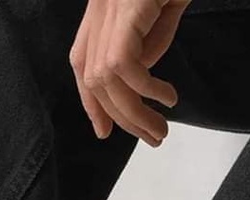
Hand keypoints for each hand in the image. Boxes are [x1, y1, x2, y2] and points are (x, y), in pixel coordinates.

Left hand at [70, 0, 189, 146]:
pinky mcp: (125, 11)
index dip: (91, 104)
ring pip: (106, 81)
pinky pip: (124, 66)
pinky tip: (166, 97)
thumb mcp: (161, 10)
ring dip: (135, 112)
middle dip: (121, 118)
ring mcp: (108, 11)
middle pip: (93, 82)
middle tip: (152, 137)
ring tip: (160, 127)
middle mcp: (97, 13)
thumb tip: (142, 78)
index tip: (104, 131)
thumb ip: (149, 41)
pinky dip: (145, 89)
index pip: (82, 67)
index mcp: (99, 12)